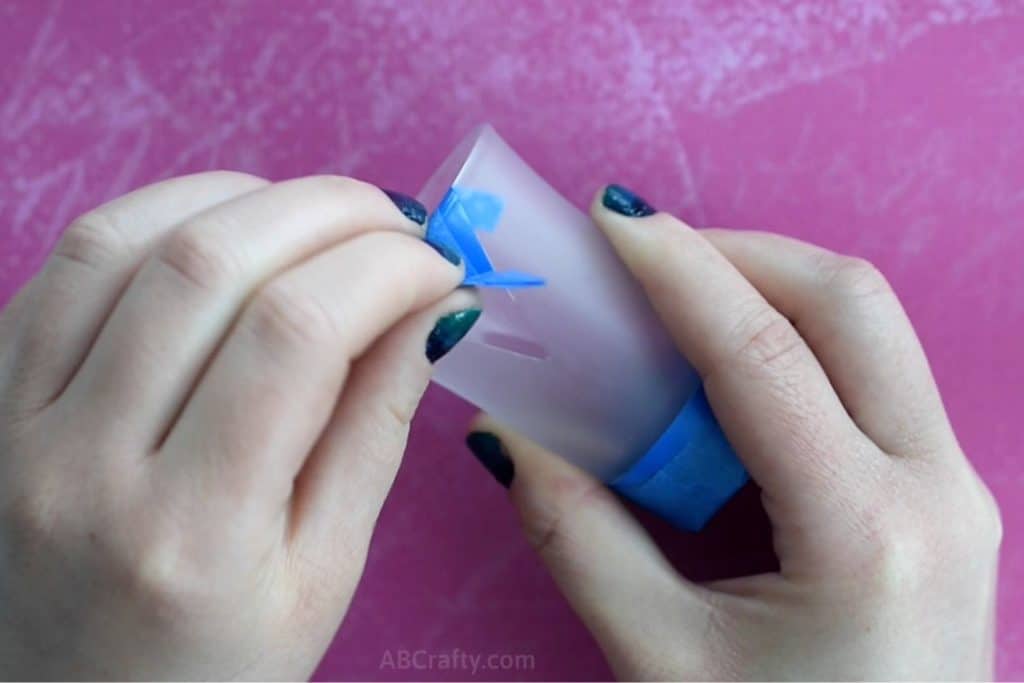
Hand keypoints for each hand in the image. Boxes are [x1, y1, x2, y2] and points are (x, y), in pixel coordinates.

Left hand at [0, 172, 476, 678]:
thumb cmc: (215, 664)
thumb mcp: (324, 572)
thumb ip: (376, 428)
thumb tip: (431, 308)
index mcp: (193, 532)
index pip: (297, 333)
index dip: (387, 268)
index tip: (439, 266)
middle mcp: (85, 466)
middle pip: (211, 263)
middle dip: (329, 210)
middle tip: (395, 225)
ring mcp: (17, 425)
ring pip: (125, 238)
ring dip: (242, 198)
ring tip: (314, 222)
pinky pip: (66, 263)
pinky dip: (158, 216)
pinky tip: (222, 234)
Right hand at [467, 185, 1000, 679]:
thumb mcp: (662, 662)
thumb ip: (578, 539)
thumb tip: (508, 436)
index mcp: (865, 531)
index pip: (762, 353)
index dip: (677, 268)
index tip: (612, 218)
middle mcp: (935, 488)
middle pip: (849, 303)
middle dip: (740, 253)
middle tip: (644, 259)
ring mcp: (956, 489)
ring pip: (872, 331)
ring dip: (770, 292)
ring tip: (676, 305)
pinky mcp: (945, 498)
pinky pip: (874, 377)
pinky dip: (797, 345)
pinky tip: (727, 376)